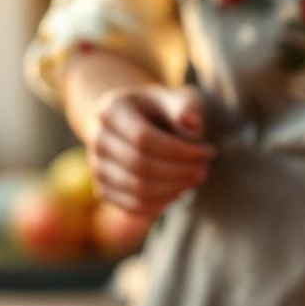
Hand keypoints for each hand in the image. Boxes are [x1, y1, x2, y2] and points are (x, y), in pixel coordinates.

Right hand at [88, 85, 213, 217]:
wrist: (141, 123)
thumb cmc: (165, 110)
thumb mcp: (179, 99)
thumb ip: (187, 106)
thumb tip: (192, 125)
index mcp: (111, 109)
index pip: (143, 138)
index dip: (179, 151)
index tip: (208, 152)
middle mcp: (97, 138)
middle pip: (139, 165)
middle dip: (179, 172)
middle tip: (204, 169)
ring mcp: (96, 167)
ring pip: (137, 190)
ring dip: (173, 189)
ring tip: (194, 179)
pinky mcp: (103, 190)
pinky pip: (134, 206)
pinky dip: (161, 204)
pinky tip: (180, 191)